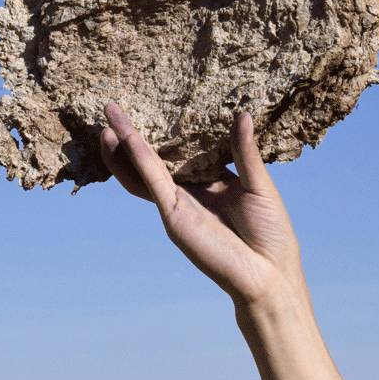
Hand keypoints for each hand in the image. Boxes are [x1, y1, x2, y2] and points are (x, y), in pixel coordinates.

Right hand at [99, 102, 304, 306]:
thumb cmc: (271, 234)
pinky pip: (151, 182)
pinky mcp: (173, 214)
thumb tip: (242, 114)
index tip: (155, 105)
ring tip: (107, 121)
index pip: (182, 151)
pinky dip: (137, 160)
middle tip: (112, 109)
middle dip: (131, 135)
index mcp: (210, 181)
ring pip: (142, 170)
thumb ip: (245, 152)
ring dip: (123, 147)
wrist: (268, 274)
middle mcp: (188, 191)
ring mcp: (177, 203)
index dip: (166, 131)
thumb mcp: (260, 185)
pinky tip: (126, 139)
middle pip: (152, 159)